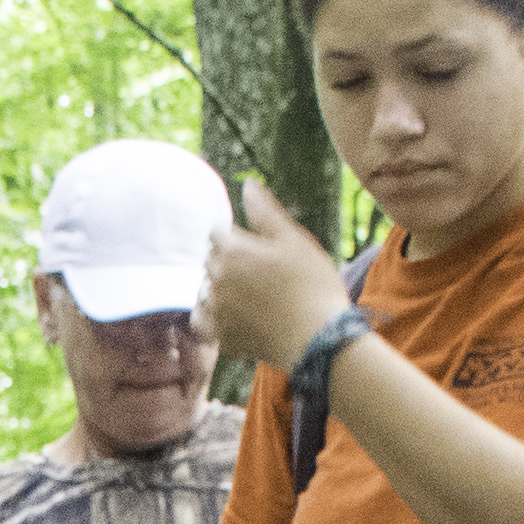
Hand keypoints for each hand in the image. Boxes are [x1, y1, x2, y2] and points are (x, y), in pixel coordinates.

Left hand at [204, 182, 349, 376]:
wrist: (321, 339)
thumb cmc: (313, 285)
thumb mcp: (294, 240)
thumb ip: (265, 212)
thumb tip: (248, 184)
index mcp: (232, 251)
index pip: (216, 232)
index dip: (235, 236)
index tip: (256, 247)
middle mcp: (216, 279)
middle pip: (210, 261)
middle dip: (229, 261)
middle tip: (261, 273)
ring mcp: (216, 310)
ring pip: (205, 290)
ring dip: (221, 289)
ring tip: (252, 296)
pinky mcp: (220, 337)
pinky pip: (202, 321)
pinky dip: (213, 317)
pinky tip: (234, 316)